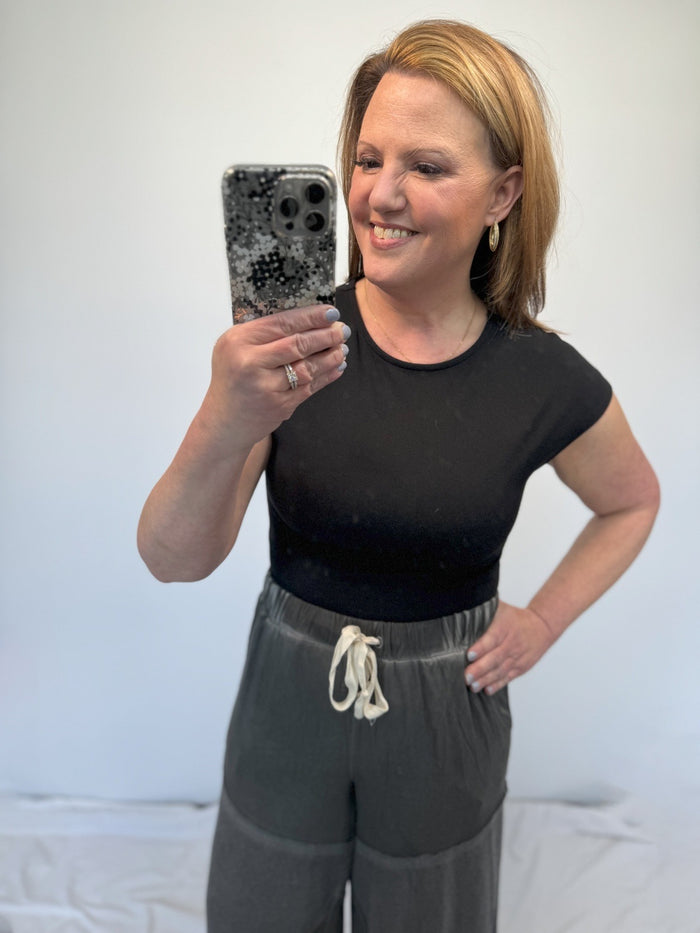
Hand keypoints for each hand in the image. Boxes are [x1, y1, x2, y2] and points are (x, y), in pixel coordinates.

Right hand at [201, 304, 348, 452]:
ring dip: (330, 356)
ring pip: (307, 367)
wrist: (224, 422)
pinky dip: (326, 376)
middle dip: (325, 335)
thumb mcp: (234, 349)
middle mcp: (250, 362)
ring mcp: (265, 386)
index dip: (310, 317)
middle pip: (297, 344)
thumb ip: (263, 334)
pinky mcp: (279, 406)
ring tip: (342, 348)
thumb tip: (307, 318)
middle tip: (341, 330)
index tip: (331, 312)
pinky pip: (310, 387)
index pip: (281, 323)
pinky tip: (337, 367)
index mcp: (238, 341)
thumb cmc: (232, 380)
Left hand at [464, 601, 556, 694]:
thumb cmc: (515, 617)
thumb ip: (484, 611)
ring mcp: (517, 657)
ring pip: (500, 670)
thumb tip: (463, 607)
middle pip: (495, 658)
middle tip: (466, 676)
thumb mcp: (501, 608)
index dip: (481, 648)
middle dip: (480, 669)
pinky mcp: (520, 667)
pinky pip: (508, 677)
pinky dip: (497, 684)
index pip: (492, 638)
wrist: (542, 627)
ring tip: (473, 686)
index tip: (468, 655)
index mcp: (505, 627)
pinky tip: (487, 690)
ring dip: (486, 680)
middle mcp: (511, 644)